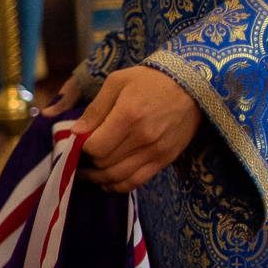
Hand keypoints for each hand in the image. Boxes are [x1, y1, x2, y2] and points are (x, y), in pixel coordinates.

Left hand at [79, 65, 200, 191]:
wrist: (191, 87)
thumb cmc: (150, 81)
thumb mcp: (118, 82)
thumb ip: (96, 109)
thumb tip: (76, 132)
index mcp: (128, 116)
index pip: (95, 147)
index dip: (83, 148)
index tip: (81, 142)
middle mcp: (143, 138)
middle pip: (104, 164)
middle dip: (88, 162)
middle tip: (82, 157)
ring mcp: (155, 152)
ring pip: (118, 177)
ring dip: (99, 178)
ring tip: (89, 172)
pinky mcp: (165, 160)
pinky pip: (137, 182)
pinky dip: (118, 186)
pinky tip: (107, 182)